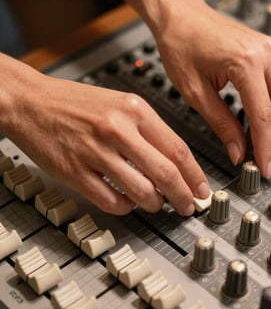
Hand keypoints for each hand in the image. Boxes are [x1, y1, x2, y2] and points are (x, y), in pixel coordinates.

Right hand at [4, 60, 209, 215]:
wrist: (30, 101)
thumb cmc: (75, 103)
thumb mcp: (120, 103)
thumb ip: (148, 130)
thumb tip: (173, 162)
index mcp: (134, 110)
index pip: (177, 149)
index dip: (195, 175)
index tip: (201, 189)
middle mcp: (117, 130)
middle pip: (165, 174)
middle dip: (183, 196)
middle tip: (188, 206)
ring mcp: (95, 153)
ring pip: (141, 192)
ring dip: (155, 204)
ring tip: (156, 204)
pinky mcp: (75, 173)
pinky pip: (112, 201)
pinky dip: (126, 207)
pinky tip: (127, 202)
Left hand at [155, 0, 270, 177]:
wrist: (181, 15)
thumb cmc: (181, 44)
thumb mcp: (195, 92)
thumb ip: (221, 124)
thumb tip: (237, 152)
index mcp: (246, 62)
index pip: (265, 116)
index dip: (265, 148)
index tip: (263, 168)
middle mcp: (267, 53)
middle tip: (270, 161)